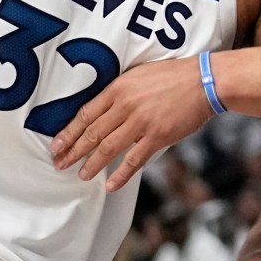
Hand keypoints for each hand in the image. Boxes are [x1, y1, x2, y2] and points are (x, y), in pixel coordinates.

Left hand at [54, 55, 211, 188]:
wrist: (203, 81)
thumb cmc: (172, 76)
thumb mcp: (137, 75)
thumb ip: (119, 92)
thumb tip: (102, 109)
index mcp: (118, 89)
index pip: (85, 114)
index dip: (68, 132)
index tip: (56, 145)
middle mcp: (125, 106)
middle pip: (92, 133)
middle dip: (73, 151)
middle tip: (60, 163)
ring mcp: (141, 122)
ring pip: (108, 147)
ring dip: (92, 164)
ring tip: (81, 175)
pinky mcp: (157, 136)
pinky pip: (134, 160)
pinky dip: (120, 174)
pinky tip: (110, 185)